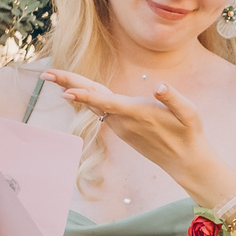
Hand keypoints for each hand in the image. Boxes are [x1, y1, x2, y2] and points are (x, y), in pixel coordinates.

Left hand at [40, 69, 235, 207]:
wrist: (186, 162)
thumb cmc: (190, 135)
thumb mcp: (190, 114)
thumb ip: (173, 98)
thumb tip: (159, 86)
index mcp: (137, 113)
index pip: (106, 101)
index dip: (85, 95)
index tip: (65, 90)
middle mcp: (123, 121)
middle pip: (91, 100)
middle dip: (68, 85)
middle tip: (45, 73)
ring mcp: (121, 127)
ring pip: (93, 105)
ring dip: (73, 90)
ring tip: (54, 78)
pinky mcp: (122, 130)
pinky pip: (99, 111)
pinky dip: (85, 99)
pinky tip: (75, 92)